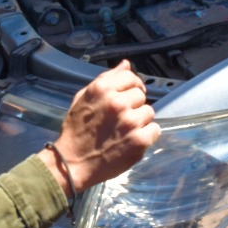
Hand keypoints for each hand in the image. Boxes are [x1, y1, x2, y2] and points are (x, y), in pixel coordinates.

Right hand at [43, 61, 159, 193]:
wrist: (72, 163)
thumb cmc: (76, 130)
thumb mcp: (83, 98)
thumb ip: (106, 79)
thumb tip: (126, 64)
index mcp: (102, 89)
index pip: (130, 76)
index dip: (132, 85)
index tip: (129, 95)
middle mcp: (117, 103)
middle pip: (141, 95)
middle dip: (134, 105)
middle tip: (122, 118)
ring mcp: (130, 122)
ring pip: (149, 112)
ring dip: (140, 120)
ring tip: (126, 130)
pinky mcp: (139, 140)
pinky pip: (155, 130)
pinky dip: (146, 136)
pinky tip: (132, 140)